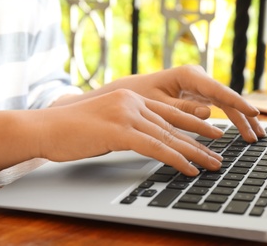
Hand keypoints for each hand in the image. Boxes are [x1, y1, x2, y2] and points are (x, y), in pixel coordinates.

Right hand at [40, 89, 223, 175]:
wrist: (45, 127)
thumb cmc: (74, 129)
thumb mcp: (108, 122)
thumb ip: (130, 125)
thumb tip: (150, 139)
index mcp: (132, 97)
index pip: (170, 111)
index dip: (194, 122)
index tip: (212, 131)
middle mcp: (133, 102)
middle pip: (175, 124)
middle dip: (201, 139)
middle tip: (220, 150)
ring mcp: (127, 114)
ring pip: (169, 136)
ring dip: (195, 153)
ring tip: (212, 164)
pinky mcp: (119, 131)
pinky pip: (155, 148)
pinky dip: (175, 160)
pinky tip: (189, 169)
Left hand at [104, 65, 266, 141]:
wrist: (133, 91)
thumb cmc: (141, 94)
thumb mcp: (158, 104)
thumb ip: (182, 109)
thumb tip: (209, 113)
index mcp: (188, 75)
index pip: (217, 90)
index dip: (237, 103)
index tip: (253, 112)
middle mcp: (198, 78)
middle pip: (227, 98)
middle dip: (244, 116)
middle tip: (258, 134)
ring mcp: (202, 86)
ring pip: (227, 103)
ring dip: (242, 120)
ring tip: (256, 136)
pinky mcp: (201, 95)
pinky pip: (221, 107)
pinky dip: (232, 119)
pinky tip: (244, 130)